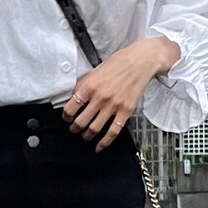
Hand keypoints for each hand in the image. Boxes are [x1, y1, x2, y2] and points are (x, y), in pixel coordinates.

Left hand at [64, 36, 180, 151]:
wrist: (141, 60)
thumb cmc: (119, 62)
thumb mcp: (96, 70)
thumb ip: (84, 84)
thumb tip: (74, 96)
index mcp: (89, 86)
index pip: (70, 107)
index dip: (66, 116)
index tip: (67, 118)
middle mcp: (100, 97)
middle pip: (80, 122)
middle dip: (74, 129)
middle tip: (74, 130)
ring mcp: (113, 105)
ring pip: (94, 129)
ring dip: (86, 136)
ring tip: (84, 136)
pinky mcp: (125, 111)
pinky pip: (112, 132)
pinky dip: (104, 142)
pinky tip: (99, 146)